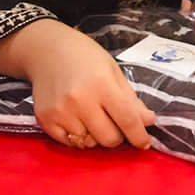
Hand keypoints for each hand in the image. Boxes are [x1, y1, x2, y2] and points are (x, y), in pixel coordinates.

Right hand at [0, 20, 154, 149]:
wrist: (46, 50)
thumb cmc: (84, 57)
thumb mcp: (113, 71)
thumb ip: (131, 99)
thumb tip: (149, 122)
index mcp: (102, 84)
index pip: (127, 120)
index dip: (139, 136)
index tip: (144, 143)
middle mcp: (80, 100)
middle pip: (108, 138)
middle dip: (117, 136)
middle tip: (113, 123)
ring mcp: (61, 112)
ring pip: (89, 143)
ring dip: (95, 136)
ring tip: (91, 117)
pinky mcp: (45, 120)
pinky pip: (70, 144)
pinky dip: (78, 138)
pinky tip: (77, 121)